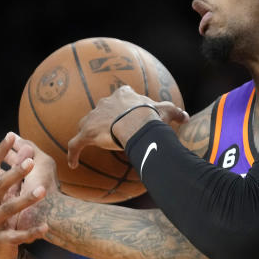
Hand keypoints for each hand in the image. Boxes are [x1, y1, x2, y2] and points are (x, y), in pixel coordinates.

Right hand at [0, 132, 48, 258]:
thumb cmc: (1, 213)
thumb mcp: (6, 193)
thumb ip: (15, 171)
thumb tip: (26, 145)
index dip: (0, 152)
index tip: (11, 135)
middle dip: (14, 173)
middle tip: (31, 162)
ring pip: (7, 210)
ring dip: (25, 200)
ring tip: (43, 191)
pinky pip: (16, 236)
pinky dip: (31, 232)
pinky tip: (45, 227)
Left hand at [67, 85, 187, 167]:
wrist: (136, 123)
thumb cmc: (150, 116)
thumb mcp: (166, 111)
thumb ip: (175, 112)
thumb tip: (186, 117)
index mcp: (123, 95)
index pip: (122, 94)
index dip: (124, 102)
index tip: (128, 109)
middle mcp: (105, 103)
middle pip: (102, 109)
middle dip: (105, 118)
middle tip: (112, 129)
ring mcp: (93, 118)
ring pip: (87, 124)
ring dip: (89, 132)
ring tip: (92, 143)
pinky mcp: (86, 133)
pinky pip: (75, 144)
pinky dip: (73, 154)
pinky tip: (72, 164)